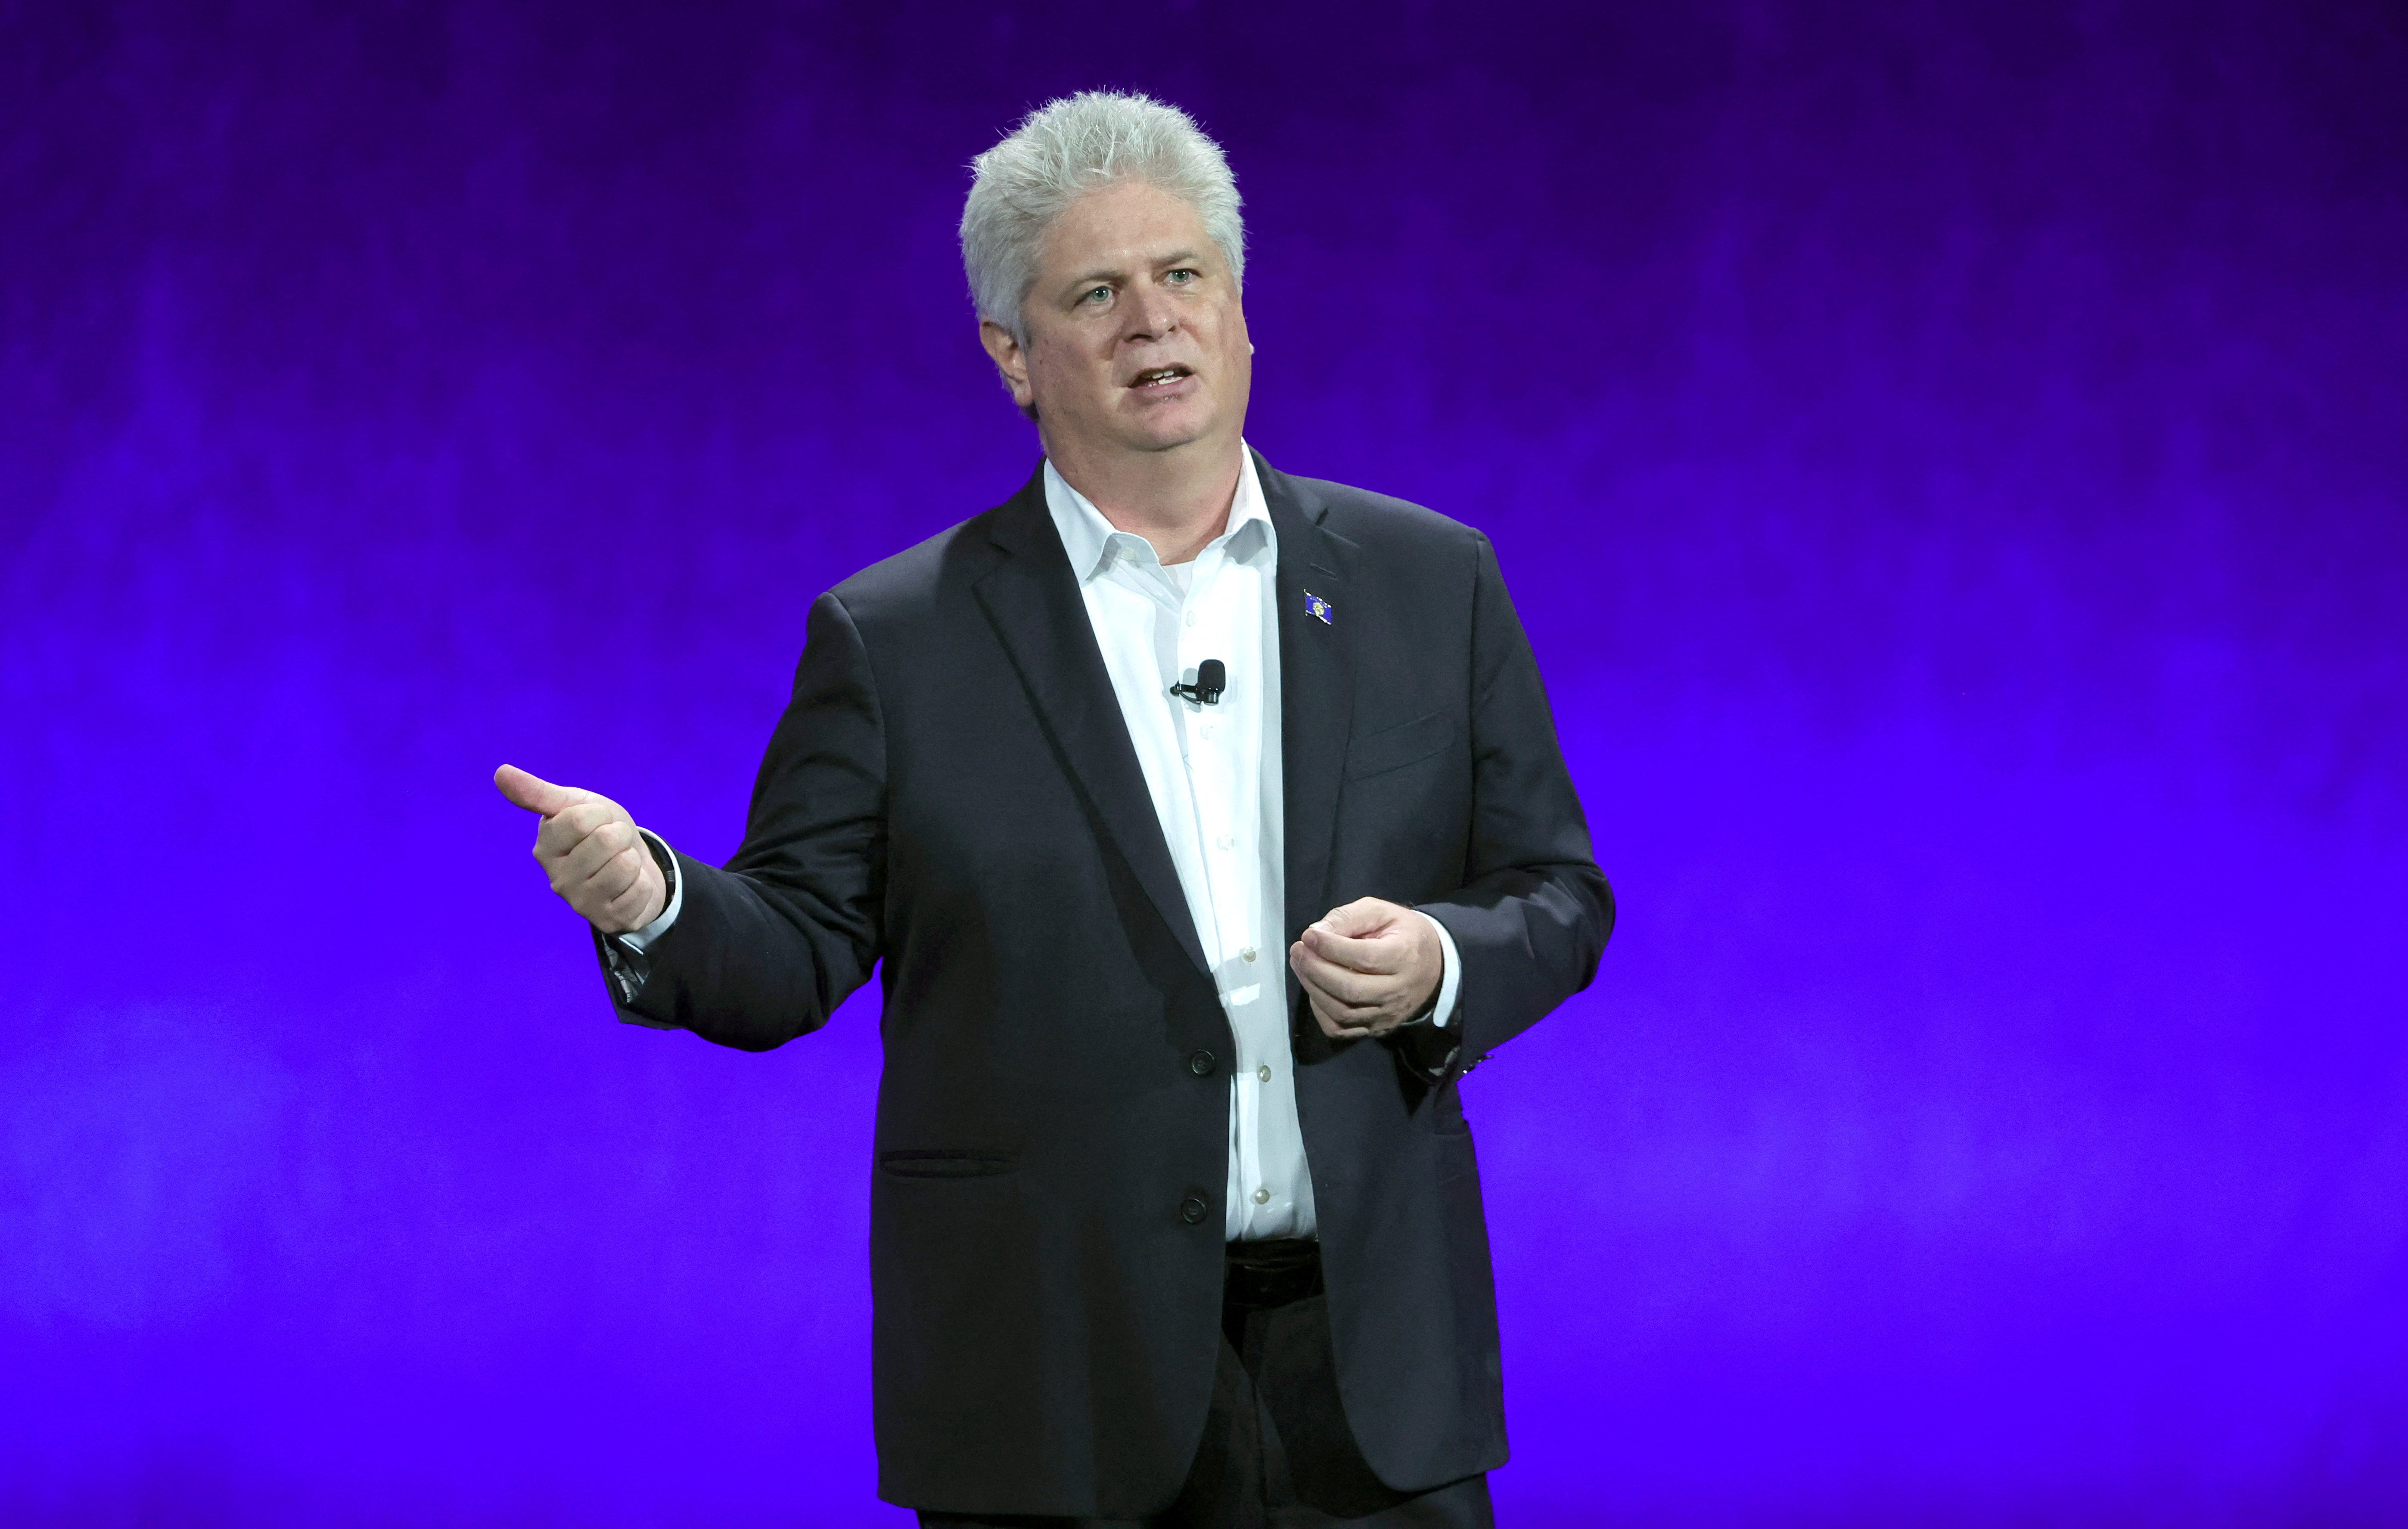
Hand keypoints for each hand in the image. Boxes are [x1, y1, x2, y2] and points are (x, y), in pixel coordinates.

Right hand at [494, 763, 666, 933]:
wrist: (634, 865)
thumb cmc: (600, 830)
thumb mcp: (574, 805)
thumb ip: (538, 792)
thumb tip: (500, 772)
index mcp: (544, 848)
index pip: (580, 820)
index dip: (599, 814)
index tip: (597, 822)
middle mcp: (557, 879)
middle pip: (606, 840)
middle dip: (619, 834)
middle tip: (612, 844)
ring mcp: (581, 903)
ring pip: (625, 865)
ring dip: (632, 859)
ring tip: (621, 863)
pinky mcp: (608, 920)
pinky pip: (640, 889)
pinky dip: (643, 882)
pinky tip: (629, 886)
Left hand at [1289, 897, 1442, 1039]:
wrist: (1434, 966)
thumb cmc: (1403, 933)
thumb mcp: (1381, 912)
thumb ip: (1348, 917)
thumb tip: (1315, 933)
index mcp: (1404, 957)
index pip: (1363, 958)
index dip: (1330, 947)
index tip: (1308, 935)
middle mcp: (1398, 991)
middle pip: (1349, 989)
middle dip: (1315, 969)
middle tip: (1298, 950)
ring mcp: (1388, 1015)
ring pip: (1341, 1012)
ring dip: (1313, 988)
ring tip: (1300, 964)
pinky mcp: (1377, 1028)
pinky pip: (1341, 1029)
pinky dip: (1320, 1011)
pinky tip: (1315, 988)